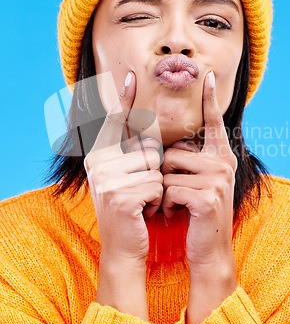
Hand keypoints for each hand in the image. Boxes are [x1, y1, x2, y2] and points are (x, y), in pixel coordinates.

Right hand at [84, 71, 163, 267]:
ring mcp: (108, 180)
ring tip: (142, 202)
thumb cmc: (129, 208)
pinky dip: (158, 202)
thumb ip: (130, 153)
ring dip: (156, 188)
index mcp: (98, 155)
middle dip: (154, 170)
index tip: (131, 75)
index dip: (124, 99)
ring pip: (155, 168)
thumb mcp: (125, 177)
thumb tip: (147, 127)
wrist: (122, 247)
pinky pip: (157, 186)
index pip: (114, 122)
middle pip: (147, 148)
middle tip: (140, 190)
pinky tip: (145, 213)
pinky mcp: (122, 196)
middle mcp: (98, 163)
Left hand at [161, 71, 236, 274]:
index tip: (209, 75)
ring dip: (163, 192)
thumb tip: (172, 142)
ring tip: (175, 206)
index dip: (210, 100)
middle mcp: (223, 163)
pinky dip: (165, 205)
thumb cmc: (197, 213)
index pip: (214, 123)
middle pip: (173, 152)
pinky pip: (169, 189)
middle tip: (172, 194)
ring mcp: (217, 179)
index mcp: (221, 157)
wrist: (209, 249)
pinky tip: (176, 215)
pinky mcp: (207, 196)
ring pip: (167, 171)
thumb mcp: (197, 182)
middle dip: (163, 175)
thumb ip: (191, 160)